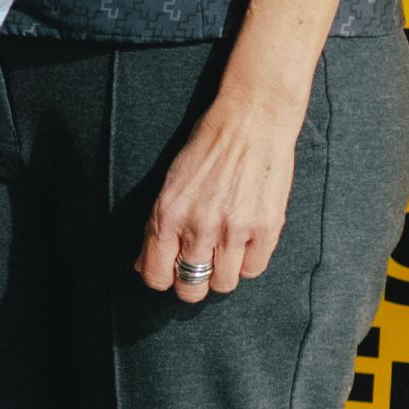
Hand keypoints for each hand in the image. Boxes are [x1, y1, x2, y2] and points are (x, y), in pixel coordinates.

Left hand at [137, 66, 311, 302]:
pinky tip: (245, 243)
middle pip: (190, 289)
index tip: (170, 271)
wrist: (250, 120)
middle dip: (191, 284)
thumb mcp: (170, 184)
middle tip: (199, 268)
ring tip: (224, 251)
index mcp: (168, 215)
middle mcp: (198, 226)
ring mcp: (234, 229)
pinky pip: (253, 270)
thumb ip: (157, 226)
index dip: (161, 278)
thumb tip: (143, 264)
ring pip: (223, 285)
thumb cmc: (207, 147)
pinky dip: (248, 262)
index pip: (155, 276)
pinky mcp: (265, 228)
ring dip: (222, 273)